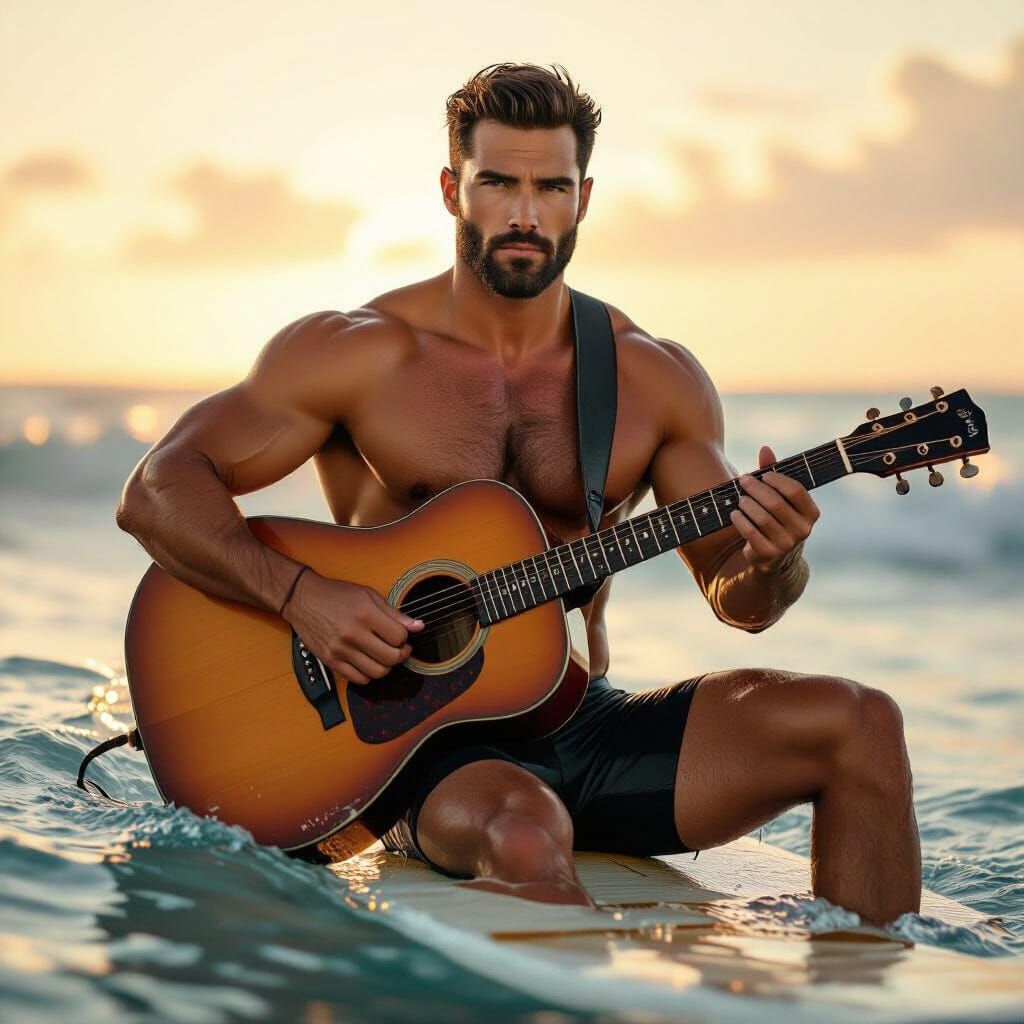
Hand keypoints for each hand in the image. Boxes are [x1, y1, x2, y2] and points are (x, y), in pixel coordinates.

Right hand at [282, 570, 423, 683]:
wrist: (303, 598)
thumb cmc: (336, 594)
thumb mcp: (368, 595)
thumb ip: (394, 614)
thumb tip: (418, 626)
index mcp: (365, 614)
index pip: (399, 637)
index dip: (405, 637)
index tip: (401, 635)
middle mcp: (353, 634)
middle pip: (391, 657)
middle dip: (401, 654)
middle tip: (399, 648)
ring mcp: (340, 650)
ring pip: (377, 672)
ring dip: (386, 666)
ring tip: (384, 655)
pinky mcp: (331, 661)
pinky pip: (359, 679)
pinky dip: (369, 675)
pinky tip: (369, 662)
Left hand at [728, 445, 819, 574]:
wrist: (772, 555)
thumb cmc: (775, 516)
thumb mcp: (777, 496)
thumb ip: (771, 473)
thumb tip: (765, 448)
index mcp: (811, 513)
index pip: (796, 491)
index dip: (778, 479)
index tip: (762, 474)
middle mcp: (803, 530)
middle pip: (776, 503)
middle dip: (756, 489)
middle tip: (743, 481)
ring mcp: (786, 544)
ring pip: (763, 518)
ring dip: (747, 504)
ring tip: (740, 498)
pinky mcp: (769, 554)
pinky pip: (751, 533)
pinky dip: (740, 521)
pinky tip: (733, 513)